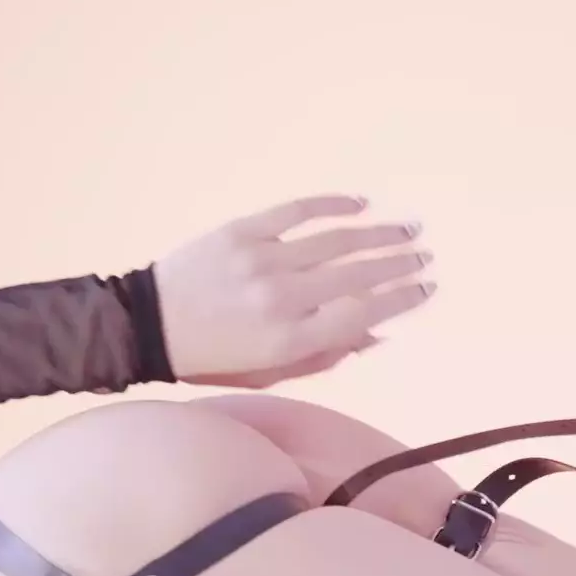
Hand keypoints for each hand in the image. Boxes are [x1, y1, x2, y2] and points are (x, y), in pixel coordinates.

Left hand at [152, 193, 436, 388]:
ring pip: (336, 240)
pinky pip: (297, 211)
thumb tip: (378, 333)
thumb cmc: (212, 358)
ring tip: (408, 228)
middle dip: (400, 263)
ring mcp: (262, 262)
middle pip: (358, 274)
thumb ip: (325, 355)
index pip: (363, 314)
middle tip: (425, 253)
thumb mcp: (270, 372)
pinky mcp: (242, 232)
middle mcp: (282, 300)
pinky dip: (333, 204)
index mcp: (290, 341)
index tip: (427, 288)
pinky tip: (361, 204)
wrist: (148, 326)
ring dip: (379, 232)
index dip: (402, 300)